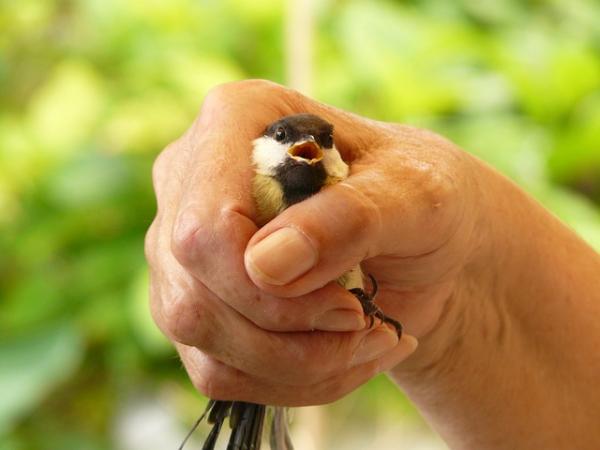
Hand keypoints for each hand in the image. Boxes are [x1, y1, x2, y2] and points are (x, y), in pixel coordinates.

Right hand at [145, 80, 478, 405]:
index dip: (267, 284)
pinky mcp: (196, 298)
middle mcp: (193, 179)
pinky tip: (337, 357)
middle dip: (289, 334)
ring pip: (199, 337)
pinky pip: (216, 369)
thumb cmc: (419, 200)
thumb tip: (265, 265)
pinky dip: (287, 381)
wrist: (420, 244)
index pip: (205, 224)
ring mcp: (183, 245)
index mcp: (238, 119)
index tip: (350, 303)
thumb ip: (348, 219)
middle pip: (195, 291)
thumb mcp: (416, 197)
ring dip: (295, 364)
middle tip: (365, 324)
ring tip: (364, 341)